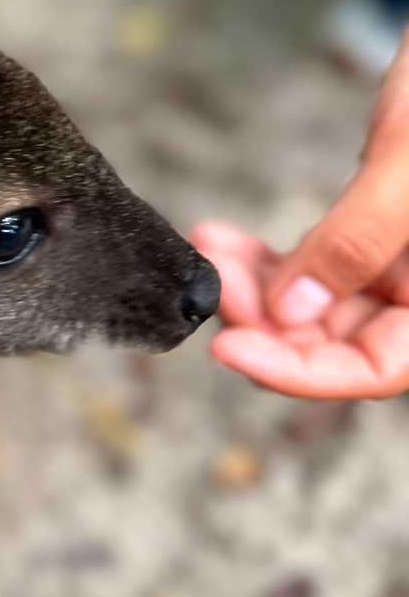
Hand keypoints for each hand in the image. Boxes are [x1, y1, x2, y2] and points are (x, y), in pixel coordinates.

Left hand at [191, 32, 408, 398]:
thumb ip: (356, 243)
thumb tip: (287, 315)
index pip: (379, 368)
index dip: (301, 371)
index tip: (228, 347)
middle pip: (343, 340)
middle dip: (268, 317)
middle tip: (212, 279)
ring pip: (323, 305)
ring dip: (260, 285)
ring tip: (210, 246)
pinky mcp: (385, 226)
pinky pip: (323, 263)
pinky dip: (273, 257)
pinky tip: (222, 238)